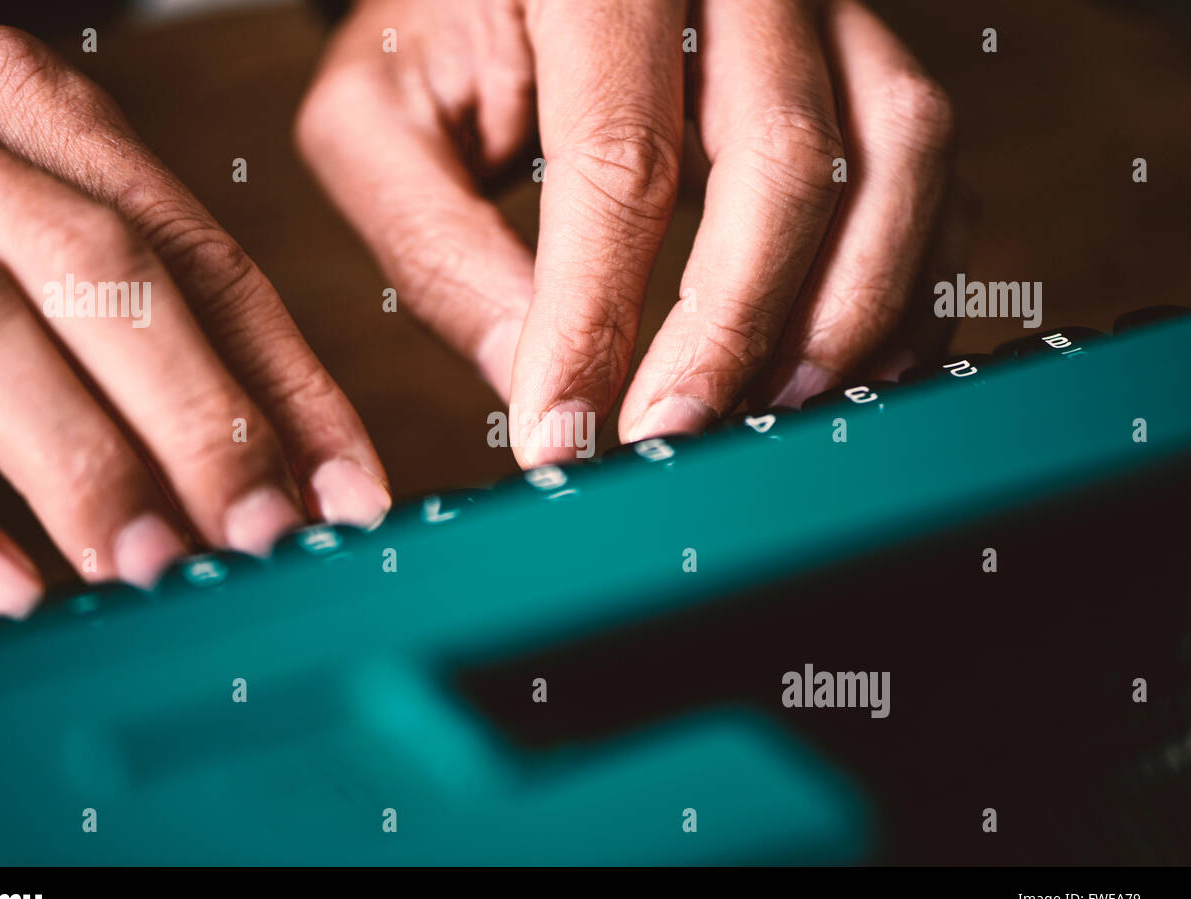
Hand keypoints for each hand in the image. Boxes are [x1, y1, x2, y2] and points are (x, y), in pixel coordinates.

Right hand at [0, 26, 389, 618]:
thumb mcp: (35, 242)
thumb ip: (147, 331)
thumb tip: (288, 478)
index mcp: (25, 109)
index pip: (201, 254)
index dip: (287, 382)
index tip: (347, 493)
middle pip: (103, 270)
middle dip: (199, 418)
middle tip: (262, 540)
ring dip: (82, 462)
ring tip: (156, 570)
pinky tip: (7, 589)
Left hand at [297, 0, 959, 465]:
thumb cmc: (450, 20)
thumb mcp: (382, 112)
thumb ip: (428, 239)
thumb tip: (524, 379)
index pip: (621, 158)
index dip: (597, 317)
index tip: (564, 435)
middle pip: (788, 161)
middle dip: (732, 333)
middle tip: (670, 440)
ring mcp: (826, 9)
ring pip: (898, 162)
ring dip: (844, 318)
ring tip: (762, 417)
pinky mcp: (868, 59)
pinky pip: (933, 175)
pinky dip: (900, 288)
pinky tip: (830, 368)